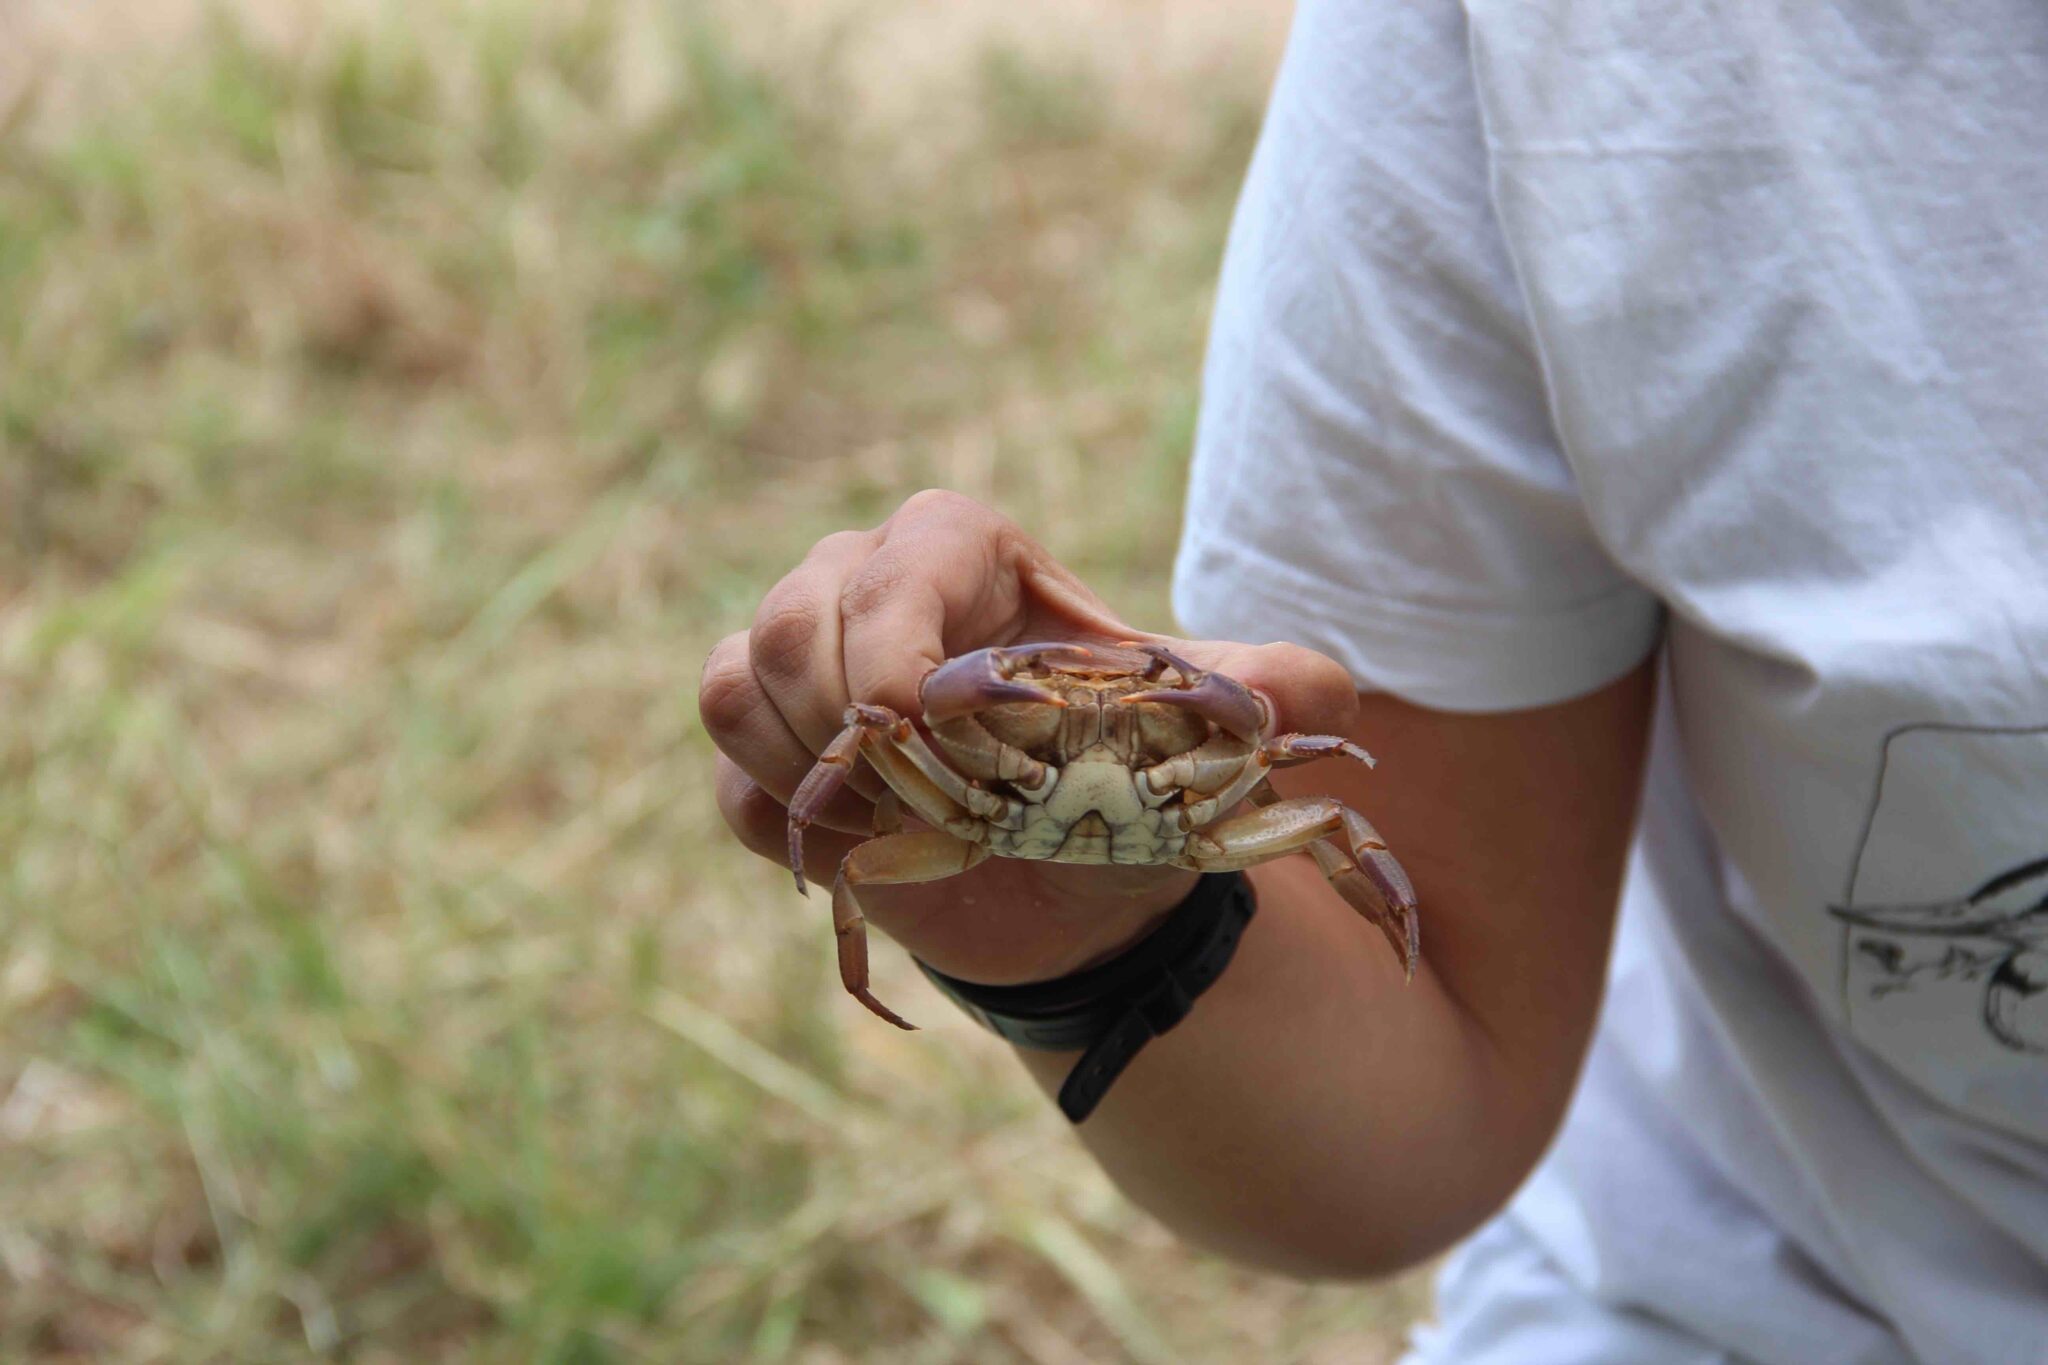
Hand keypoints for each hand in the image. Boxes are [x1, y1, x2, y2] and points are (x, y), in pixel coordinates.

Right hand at [699, 490, 1359, 1001]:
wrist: (1070, 885)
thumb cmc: (1128, 779)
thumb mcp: (1203, 740)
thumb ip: (1270, 695)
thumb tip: (1315, 690)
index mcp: (964, 549)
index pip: (899, 558)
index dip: (896, 640)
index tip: (925, 731)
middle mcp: (864, 581)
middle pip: (796, 620)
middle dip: (856, 728)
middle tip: (939, 803)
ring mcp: (797, 661)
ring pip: (741, 684)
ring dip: (817, 773)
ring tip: (911, 824)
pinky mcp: (760, 749)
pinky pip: (729, 771)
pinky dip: (788, 820)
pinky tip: (867, 851)